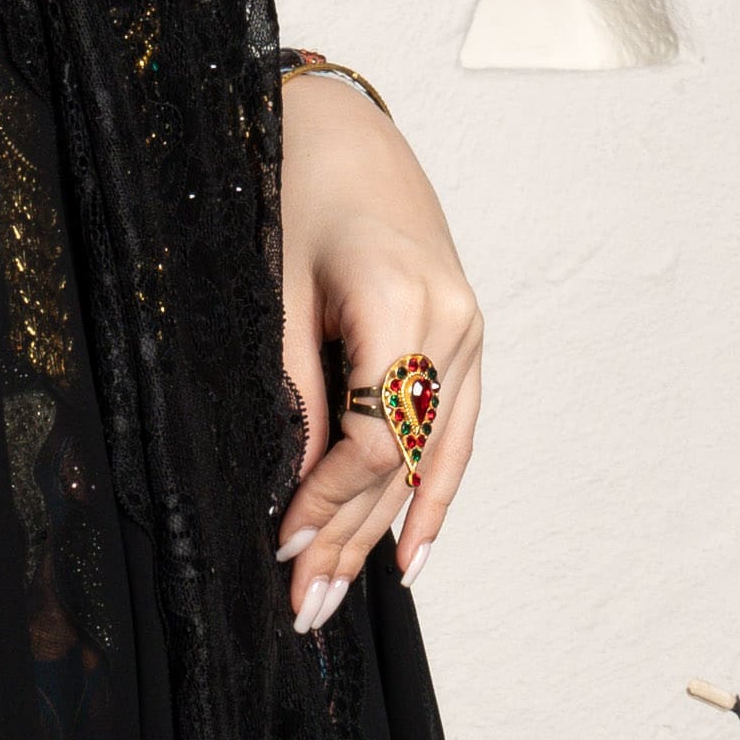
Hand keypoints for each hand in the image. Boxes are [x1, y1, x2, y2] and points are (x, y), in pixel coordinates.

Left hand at [275, 70, 486, 630]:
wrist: (340, 128)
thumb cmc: (290, 192)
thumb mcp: (271, 291)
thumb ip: (290, 391)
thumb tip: (292, 489)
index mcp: (401, 299)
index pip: (374, 437)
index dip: (328, 500)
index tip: (279, 544)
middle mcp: (451, 320)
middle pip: (402, 461)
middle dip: (346, 540)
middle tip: (300, 611)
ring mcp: (468, 331)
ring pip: (429, 459)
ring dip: (381, 535)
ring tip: (335, 602)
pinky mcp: (468, 339)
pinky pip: (456, 437)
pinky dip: (432, 498)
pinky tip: (407, 559)